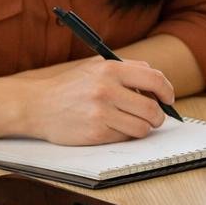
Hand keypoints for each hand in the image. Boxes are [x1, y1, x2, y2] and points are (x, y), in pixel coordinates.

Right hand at [17, 58, 173, 145]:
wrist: (36, 105)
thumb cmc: (70, 86)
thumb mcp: (96, 67)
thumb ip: (127, 69)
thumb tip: (157, 83)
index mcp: (110, 70)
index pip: (154, 79)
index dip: (167, 91)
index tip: (168, 99)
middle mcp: (107, 90)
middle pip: (152, 109)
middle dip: (159, 116)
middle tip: (156, 117)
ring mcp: (101, 113)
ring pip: (142, 127)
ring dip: (144, 128)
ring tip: (135, 123)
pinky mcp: (96, 133)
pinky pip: (125, 137)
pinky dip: (126, 135)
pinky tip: (115, 128)